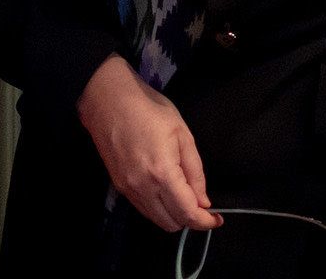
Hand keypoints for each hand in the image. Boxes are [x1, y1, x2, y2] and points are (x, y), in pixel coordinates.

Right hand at [76, 55, 220, 232]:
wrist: (108, 102)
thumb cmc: (148, 110)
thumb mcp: (182, 134)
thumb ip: (195, 171)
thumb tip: (203, 200)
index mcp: (162, 173)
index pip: (187, 213)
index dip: (205, 222)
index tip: (217, 219)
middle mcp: (143, 188)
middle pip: (171, 224)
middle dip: (190, 220)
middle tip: (202, 205)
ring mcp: (128, 189)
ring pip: (156, 220)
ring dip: (173, 215)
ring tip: (184, 197)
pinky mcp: (120, 186)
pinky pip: (143, 209)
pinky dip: (158, 208)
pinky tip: (165, 192)